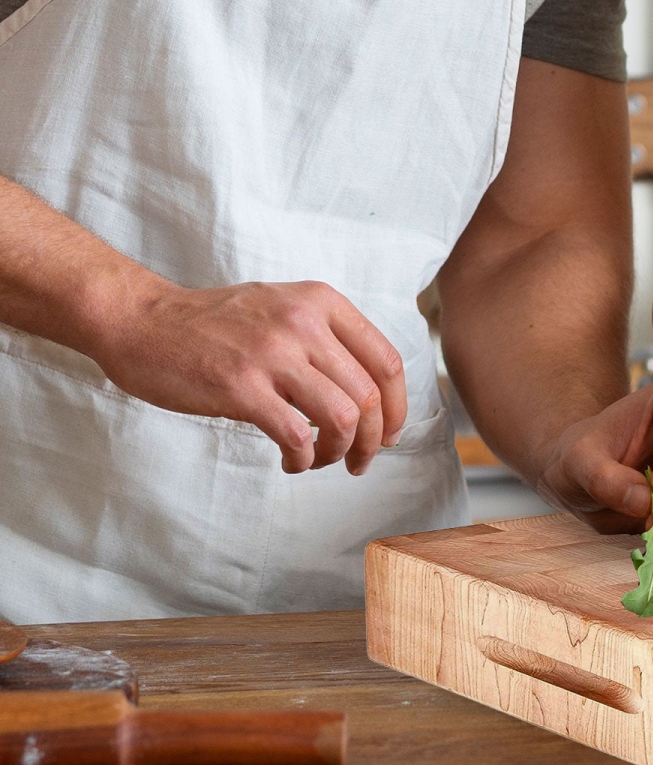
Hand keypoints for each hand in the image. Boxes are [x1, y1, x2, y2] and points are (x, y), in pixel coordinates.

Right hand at [92, 278, 406, 475]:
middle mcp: (305, 323)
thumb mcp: (283, 306)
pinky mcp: (242, 387)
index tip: (391, 433)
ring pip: (343, 417)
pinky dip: (303, 458)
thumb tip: (370, 393)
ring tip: (321, 461)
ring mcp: (274, 354)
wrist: (144, 322)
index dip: (398, 406)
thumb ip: (326, 337)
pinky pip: (297, 435)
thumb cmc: (215, 323)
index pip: (386, 360)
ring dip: (340, 452)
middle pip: (370, 395)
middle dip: (374, 439)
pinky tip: (291, 462)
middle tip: (360, 462)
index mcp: (322, 302)